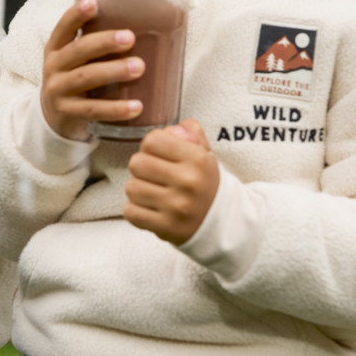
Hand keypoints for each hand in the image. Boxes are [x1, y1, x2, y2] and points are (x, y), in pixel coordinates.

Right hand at [40, 0, 144, 140]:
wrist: (53, 116)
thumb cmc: (74, 77)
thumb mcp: (74, 59)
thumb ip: (92, 42)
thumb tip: (136, 19)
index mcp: (56, 48)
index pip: (63, 27)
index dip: (76, 14)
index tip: (93, 2)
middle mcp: (53, 67)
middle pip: (77, 51)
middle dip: (104, 42)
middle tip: (130, 37)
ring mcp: (58, 91)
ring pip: (86, 78)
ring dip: (113, 71)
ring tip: (139, 67)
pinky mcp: (68, 113)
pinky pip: (93, 110)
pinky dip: (116, 109)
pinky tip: (136, 106)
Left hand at [124, 119, 218, 245]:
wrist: (224, 222)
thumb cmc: (206, 183)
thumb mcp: (205, 153)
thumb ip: (190, 132)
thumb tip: (170, 128)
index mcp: (197, 160)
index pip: (152, 140)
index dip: (150, 145)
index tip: (157, 154)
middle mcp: (188, 182)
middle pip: (137, 163)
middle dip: (141, 167)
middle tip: (152, 174)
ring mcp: (177, 207)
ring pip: (131, 188)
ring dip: (138, 189)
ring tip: (152, 192)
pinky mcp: (167, 228)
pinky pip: (131, 212)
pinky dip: (135, 210)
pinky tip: (149, 208)